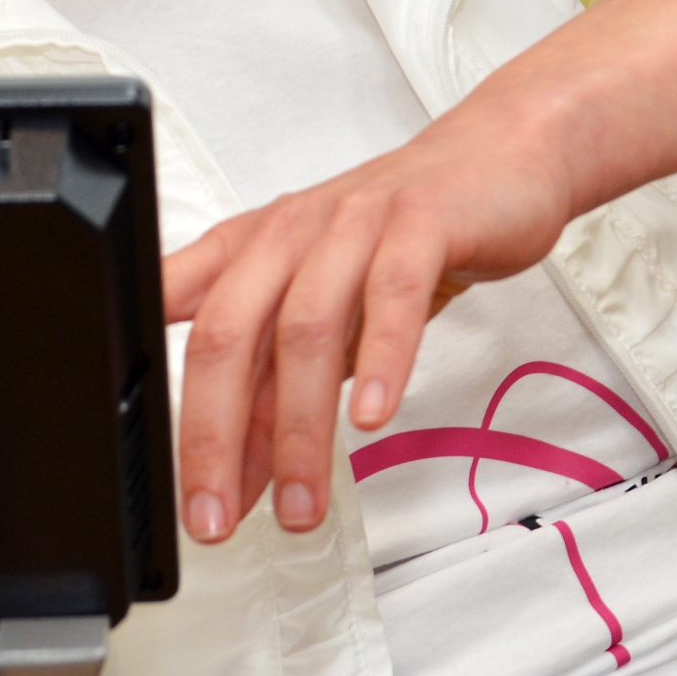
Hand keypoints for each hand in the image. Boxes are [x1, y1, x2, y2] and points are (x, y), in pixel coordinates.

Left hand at [160, 108, 577, 543]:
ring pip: (306, 326)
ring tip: (303, 502)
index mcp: (253, 249)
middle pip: (229, 334)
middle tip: (220, 520)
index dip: (178, 425)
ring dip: (299, 428)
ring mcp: (354, 222)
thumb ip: (274, 382)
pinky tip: (373, 416)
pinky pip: (392, 292)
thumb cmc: (403, 234)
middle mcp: (292, 232)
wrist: (498, 155)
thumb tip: (239, 474)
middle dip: (215, 438)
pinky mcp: (421, 221)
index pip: (192, 339)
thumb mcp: (326, 306)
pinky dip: (379, 359)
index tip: (188, 502)